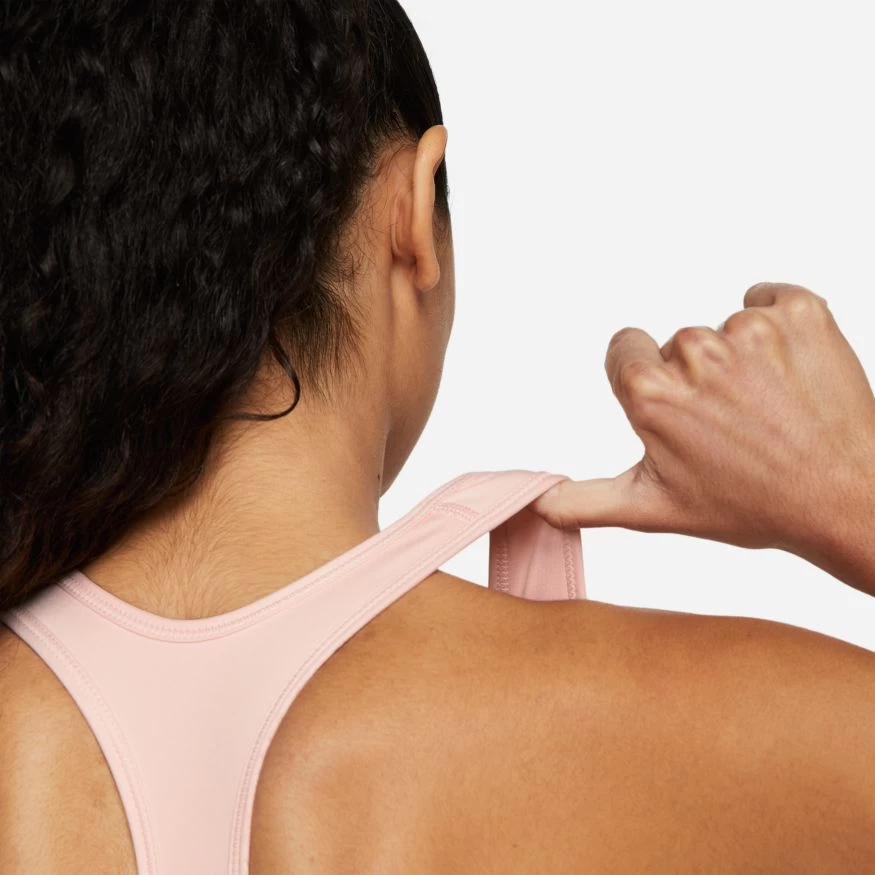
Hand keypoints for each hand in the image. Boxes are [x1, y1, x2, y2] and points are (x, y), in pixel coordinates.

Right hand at [532, 283, 874, 561]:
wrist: (850, 497)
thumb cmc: (754, 505)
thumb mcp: (657, 509)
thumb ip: (587, 501)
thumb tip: (536, 503)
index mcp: (652, 395)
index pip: (625, 350)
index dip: (650, 382)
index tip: (682, 409)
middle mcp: (696, 353)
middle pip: (677, 344)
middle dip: (698, 377)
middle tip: (736, 423)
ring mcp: (751, 329)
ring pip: (724, 327)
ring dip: (742, 358)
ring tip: (772, 406)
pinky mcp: (800, 310)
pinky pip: (770, 297)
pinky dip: (779, 326)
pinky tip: (792, 372)